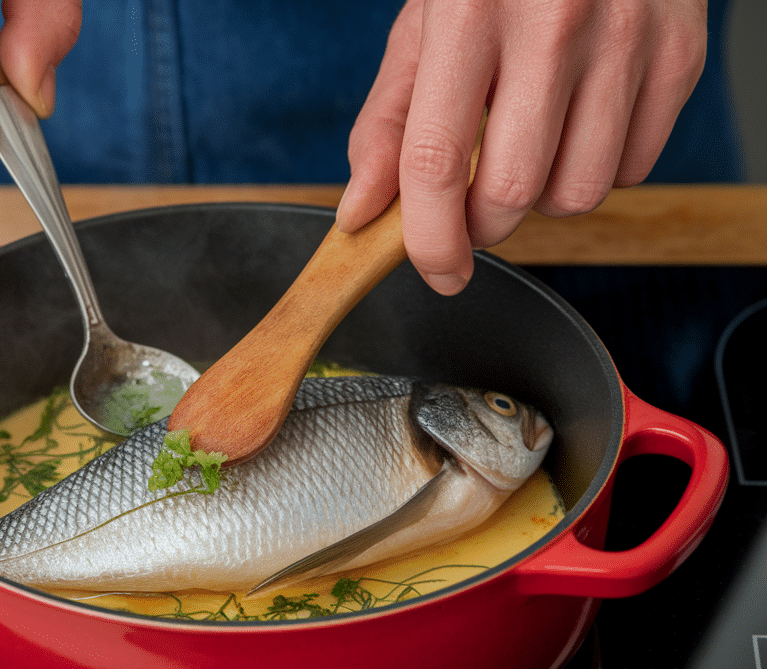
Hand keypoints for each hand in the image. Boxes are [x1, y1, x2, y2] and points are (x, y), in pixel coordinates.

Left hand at [335, 0, 706, 294]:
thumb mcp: (426, 26)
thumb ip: (388, 123)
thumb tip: (362, 212)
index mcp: (469, 14)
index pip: (436, 160)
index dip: (429, 238)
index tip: (435, 270)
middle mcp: (554, 24)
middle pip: (512, 191)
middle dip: (483, 225)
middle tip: (472, 203)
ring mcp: (625, 38)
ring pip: (579, 192)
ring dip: (542, 202)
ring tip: (527, 154)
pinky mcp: (679, 54)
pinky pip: (634, 167)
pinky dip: (597, 170)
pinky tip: (577, 127)